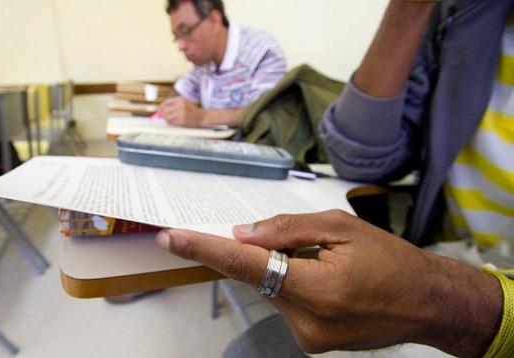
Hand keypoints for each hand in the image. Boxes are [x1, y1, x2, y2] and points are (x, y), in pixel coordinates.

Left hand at [155, 210, 501, 355]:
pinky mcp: (310, 344)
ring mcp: (307, 338)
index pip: (246, 266)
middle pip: (258, 276)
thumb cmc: (392, 261)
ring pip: (270, 290)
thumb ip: (288, 230)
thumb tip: (244, 234)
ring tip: (326, 263)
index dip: (205, 249)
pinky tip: (324, 280)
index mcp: (316, 289)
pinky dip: (291, 284)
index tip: (172, 238)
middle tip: (299, 241)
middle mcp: (305, 321)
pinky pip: (284, 304)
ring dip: (282, 269)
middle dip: (264, 252)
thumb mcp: (342, 227)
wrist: (426, 303)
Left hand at [160, 96, 203, 126]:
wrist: (201, 116)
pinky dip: (170, 121)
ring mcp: (182, 114)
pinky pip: (171, 122)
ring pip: (167, 116)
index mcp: (181, 99)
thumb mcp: (183, 102)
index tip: (160, 108)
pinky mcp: (182, 121)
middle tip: (161, 114)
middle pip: (165, 109)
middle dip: (162, 112)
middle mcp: (181, 105)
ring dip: (165, 118)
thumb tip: (160, 108)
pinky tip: (172, 120)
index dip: (161, 105)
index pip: (167, 101)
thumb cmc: (191, 109)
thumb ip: (173, 103)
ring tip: (167, 118)